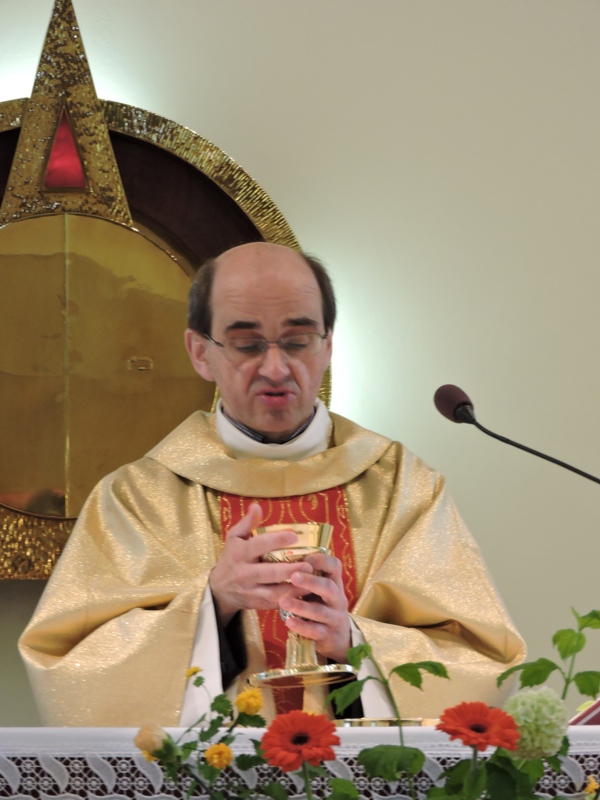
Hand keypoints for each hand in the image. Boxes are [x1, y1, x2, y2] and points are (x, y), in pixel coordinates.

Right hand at [209, 503, 313, 625]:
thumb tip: (257, 506)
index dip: (276, 540)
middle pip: (267, 573)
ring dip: (293, 588)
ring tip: (310, 580)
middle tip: (309, 564)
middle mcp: (244, 573)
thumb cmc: (231, 557)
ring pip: (273, 593)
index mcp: (239, 553)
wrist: (219, 590)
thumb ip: (247, 523)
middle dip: (288, 569)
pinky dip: (290, 599)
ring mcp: (250, 591)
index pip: (257, 546)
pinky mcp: (257, 605)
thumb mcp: (234, 538)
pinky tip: (305, 592)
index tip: (294, 536)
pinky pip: (275, 604)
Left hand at [278, 552, 350, 662]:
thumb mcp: (319, 591)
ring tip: (283, 601)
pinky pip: (315, 631)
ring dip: (300, 606)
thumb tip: (281, 562)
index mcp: (335, 583)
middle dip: (310, 581)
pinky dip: (301, 626)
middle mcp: (337, 599)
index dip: (320, 560)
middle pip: (328, 587)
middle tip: (293, 576)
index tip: (304, 559)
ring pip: (319, 611)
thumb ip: (307, 578)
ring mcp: (334, 618)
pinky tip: (288, 622)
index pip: (334, 566)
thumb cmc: (322, 607)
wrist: (338, 638)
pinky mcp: (328, 635)